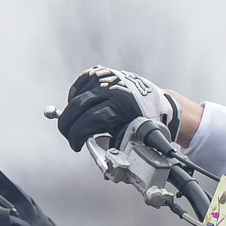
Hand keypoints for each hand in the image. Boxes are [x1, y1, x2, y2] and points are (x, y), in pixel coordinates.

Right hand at [56, 67, 177, 155]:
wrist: (157, 103)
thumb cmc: (142, 125)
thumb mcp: (128, 137)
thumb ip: (109, 147)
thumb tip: (92, 154)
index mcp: (119, 107)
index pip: (87, 122)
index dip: (76, 137)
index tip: (76, 146)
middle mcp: (112, 89)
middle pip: (77, 107)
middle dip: (68, 125)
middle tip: (68, 135)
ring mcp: (106, 78)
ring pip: (77, 95)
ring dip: (72, 112)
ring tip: (75, 123)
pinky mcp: (103, 71)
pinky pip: (80, 84)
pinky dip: (75, 96)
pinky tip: (78, 106)